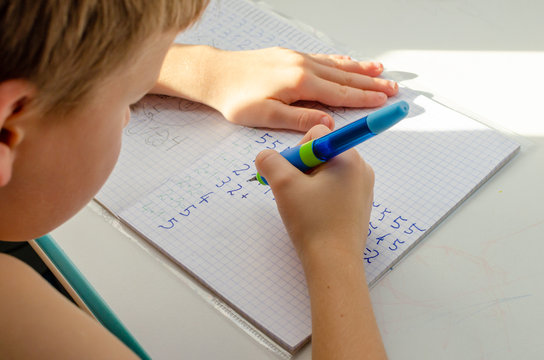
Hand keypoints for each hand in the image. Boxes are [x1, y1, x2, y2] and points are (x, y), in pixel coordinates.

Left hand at [153, 45, 397, 131]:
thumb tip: (327, 125)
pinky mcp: (289, 56)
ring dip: (359, 70)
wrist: (216, 74)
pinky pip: (322, 58)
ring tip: (379, 71)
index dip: (364, 99)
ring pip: (335, 65)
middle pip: (344, 77)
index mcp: (300, 83)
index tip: (384, 101)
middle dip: (370, 84)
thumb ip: (299, 119)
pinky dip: (339, 61)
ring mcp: (296, 58)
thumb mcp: (265, 116)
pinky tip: (347, 62)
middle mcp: (302, 66)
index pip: (340, 93)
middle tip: (392, 88)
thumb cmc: (236, 98)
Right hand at [254, 125, 374, 260]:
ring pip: (327, 172)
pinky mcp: (359, 205)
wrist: (334, 263)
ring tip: (302, 206)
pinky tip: (313, 214)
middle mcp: (361, 168)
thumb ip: (270, 161)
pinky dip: (319, 196)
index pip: (317, 134)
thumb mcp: (283, 185)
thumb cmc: (313, 222)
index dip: (297, 151)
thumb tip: (264, 156)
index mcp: (348, 157)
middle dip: (302, 168)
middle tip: (293, 192)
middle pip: (322, 152)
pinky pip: (335, 188)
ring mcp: (363, 188)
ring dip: (308, 183)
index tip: (292, 174)